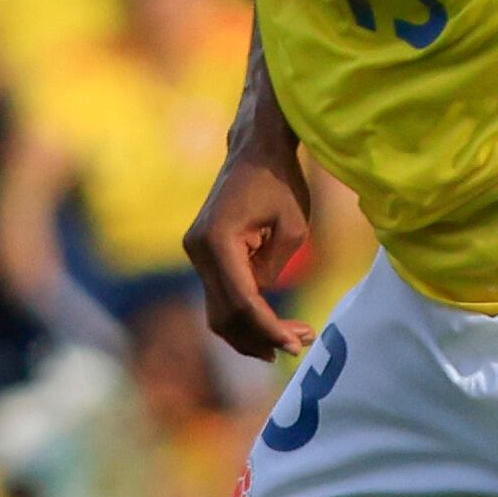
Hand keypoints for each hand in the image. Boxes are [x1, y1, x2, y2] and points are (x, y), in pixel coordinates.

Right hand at [183, 142, 315, 359]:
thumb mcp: (294, 229)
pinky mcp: (203, 254)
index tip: (296, 345)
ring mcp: (196, 252)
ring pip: (218, 311)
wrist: (255, 150)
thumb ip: (274, 269)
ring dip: (251, 332)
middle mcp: (199, 249)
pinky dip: (245, 314)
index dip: (269, 328)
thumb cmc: (281, 182)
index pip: (243, 300)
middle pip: (225, 314)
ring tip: (291, 341)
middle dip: (261, 336)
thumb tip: (261, 299)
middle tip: (300, 346)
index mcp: (218, 240)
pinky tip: (272, 326)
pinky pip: (221, 295)